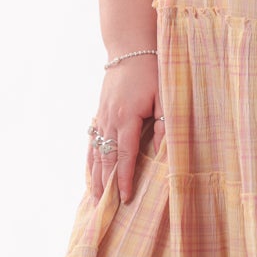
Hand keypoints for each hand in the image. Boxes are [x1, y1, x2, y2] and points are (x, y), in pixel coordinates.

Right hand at [87, 54, 162, 204]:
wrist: (129, 48)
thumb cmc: (152, 72)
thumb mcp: (165, 97)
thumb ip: (165, 124)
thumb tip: (163, 152)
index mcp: (126, 117)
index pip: (125, 155)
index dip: (124, 178)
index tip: (126, 197)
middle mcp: (109, 119)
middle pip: (105, 159)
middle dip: (106, 184)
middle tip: (107, 208)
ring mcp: (101, 116)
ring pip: (95, 152)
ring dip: (95, 176)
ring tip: (95, 198)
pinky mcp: (99, 113)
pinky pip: (92, 142)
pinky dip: (90, 160)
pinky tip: (91, 173)